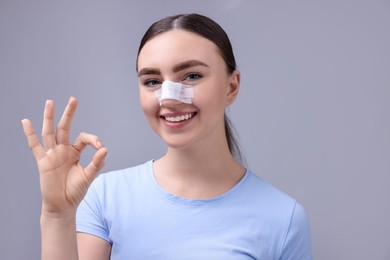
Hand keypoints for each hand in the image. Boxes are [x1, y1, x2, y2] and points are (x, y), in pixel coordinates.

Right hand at [21, 97, 107, 216]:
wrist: (62, 205)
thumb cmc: (76, 191)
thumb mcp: (89, 176)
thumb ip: (97, 163)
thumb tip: (105, 149)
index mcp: (75, 151)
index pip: (83, 138)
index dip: (93, 139)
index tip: (101, 147)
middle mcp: (63, 150)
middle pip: (65, 127)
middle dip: (69, 113)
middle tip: (73, 99)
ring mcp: (52, 154)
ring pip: (49, 132)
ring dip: (49, 118)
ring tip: (50, 102)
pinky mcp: (43, 162)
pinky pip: (35, 146)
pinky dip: (30, 134)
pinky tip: (26, 121)